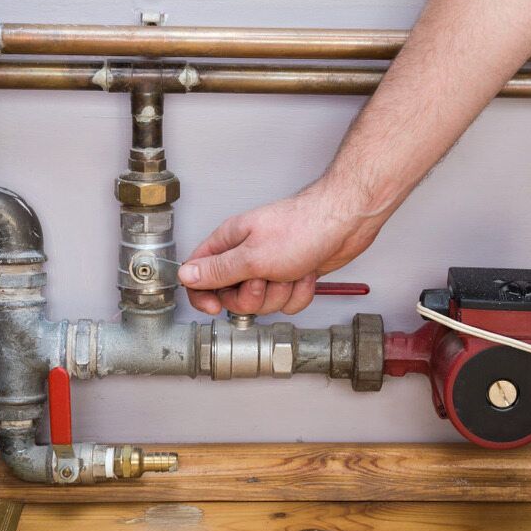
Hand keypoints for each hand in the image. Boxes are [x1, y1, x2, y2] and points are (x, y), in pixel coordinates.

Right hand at [178, 180, 384, 314]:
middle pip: (232, 296)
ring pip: (263, 302)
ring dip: (280, 293)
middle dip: (253, 297)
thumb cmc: (302, 228)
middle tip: (265, 280)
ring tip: (291, 272)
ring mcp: (270, 265)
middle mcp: (247, 254)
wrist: (345, 223)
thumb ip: (217, 270)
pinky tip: (306, 274)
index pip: (198, 274)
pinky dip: (299, 293)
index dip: (203, 295)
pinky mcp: (292, 274)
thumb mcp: (252, 256)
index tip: (215, 308)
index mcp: (229, 242)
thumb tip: (186, 276)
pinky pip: (286, 301)